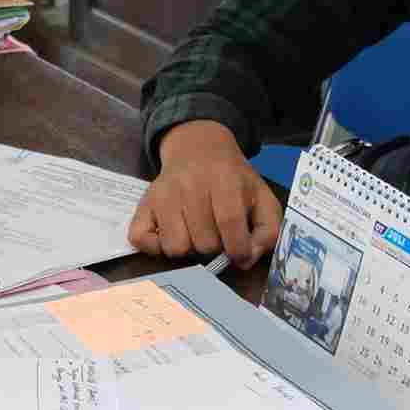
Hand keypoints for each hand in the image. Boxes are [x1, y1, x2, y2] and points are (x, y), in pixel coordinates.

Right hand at [129, 121, 282, 262]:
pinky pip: (141, 239)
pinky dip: (155, 246)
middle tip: (217, 235)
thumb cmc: (233, 179)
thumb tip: (246, 261)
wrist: (198, 149)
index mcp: (224, 178)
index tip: (239, 255)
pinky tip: (172, 235)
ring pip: (175, 247)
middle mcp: (189, 184)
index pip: (229, 221)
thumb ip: (267, 231)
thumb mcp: (262, 198)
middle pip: (203, 241)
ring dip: (189, 248)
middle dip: (214, 247)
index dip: (237, 248)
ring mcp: (162, 195)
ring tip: (195, 234)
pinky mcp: (143, 204)